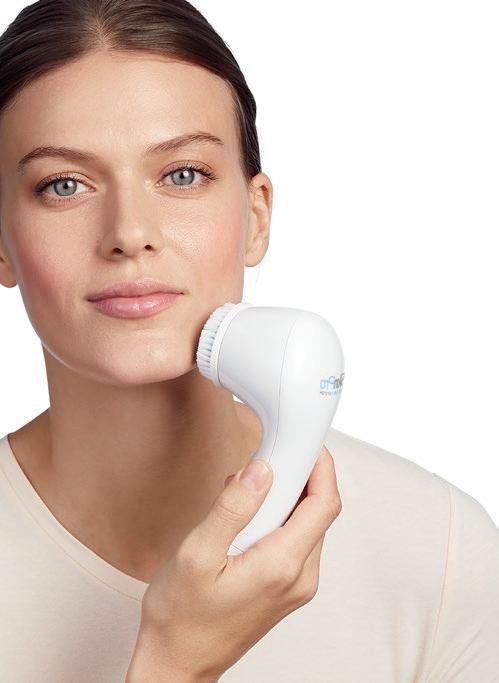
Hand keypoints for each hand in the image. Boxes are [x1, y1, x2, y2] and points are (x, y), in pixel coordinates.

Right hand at [126, 445, 341, 681]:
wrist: (177, 665)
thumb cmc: (181, 617)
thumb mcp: (197, 554)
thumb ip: (233, 508)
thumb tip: (261, 470)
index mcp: (283, 566)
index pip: (324, 503)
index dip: (321, 466)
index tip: (303, 443)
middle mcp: (300, 577)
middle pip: (319, 512)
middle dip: (298, 478)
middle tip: (265, 460)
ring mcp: (296, 587)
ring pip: (307, 526)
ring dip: (285, 499)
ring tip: (245, 493)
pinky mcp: (286, 589)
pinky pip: (295, 543)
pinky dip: (278, 520)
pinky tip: (245, 519)